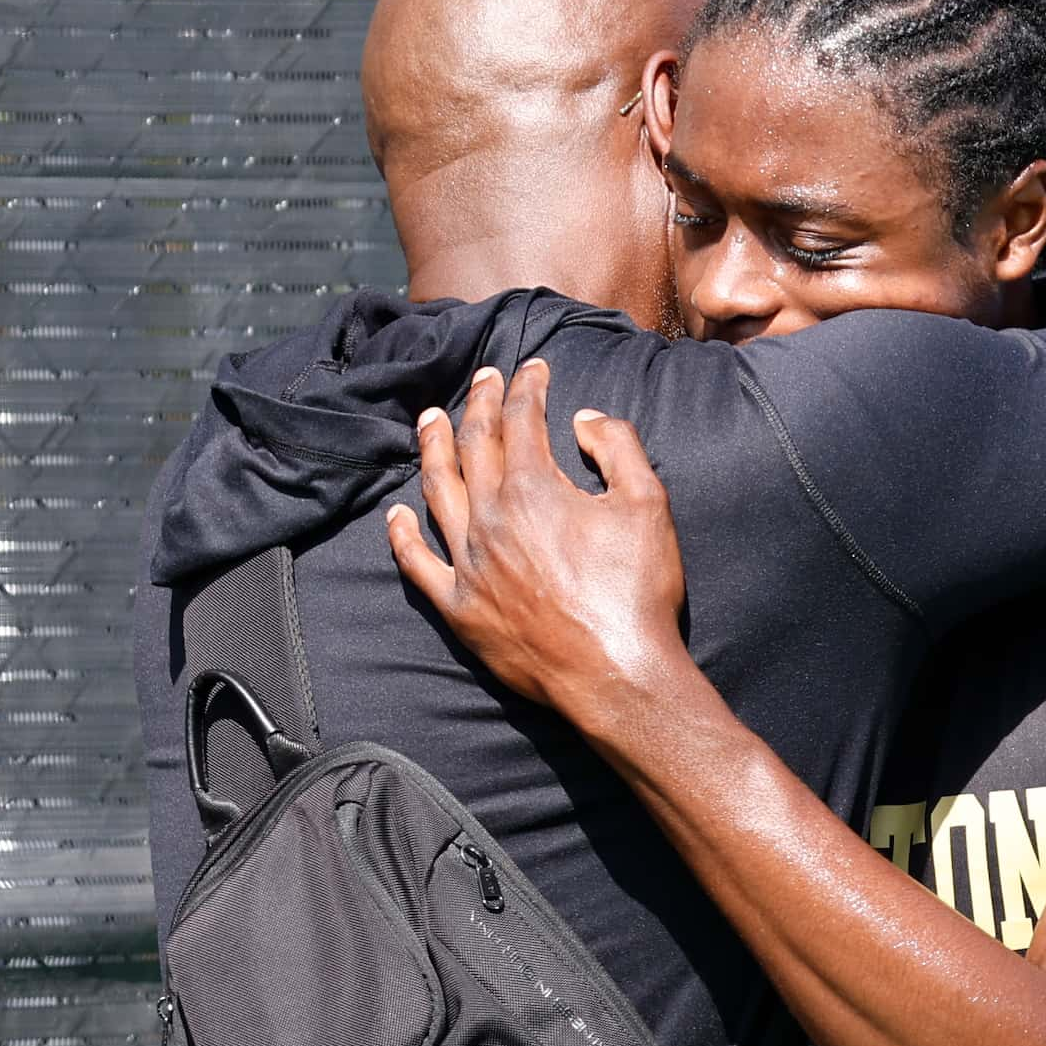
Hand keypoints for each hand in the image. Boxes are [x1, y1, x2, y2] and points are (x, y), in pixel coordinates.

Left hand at [385, 360, 688, 725]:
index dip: (526, 387)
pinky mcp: (459, 608)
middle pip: (474, 445)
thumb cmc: (638, 593)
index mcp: (534, 488)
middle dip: (479, 404)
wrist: (618, 676)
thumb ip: (618, 447)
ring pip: (437, 492)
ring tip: (430, 421)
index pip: (521, 420)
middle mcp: (490, 519)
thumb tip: (585, 419)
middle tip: (482, 379)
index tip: (532, 369)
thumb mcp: (649, 505)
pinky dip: (403, 535)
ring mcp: (468, 565)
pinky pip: (418, 564)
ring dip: (432, 449)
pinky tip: (397, 514)